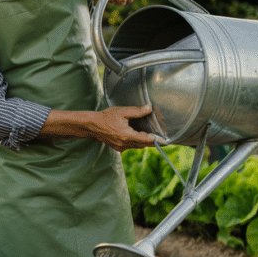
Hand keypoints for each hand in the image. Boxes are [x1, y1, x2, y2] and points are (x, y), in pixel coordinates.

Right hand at [40, 106, 157, 151]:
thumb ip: (137, 111)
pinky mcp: (118, 148)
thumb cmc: (106, 117)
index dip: (157, 140)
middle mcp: (125, 144)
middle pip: (144, 145)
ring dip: (144, 141)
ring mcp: (121, 147)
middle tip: (161, 137)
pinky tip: (136, 135)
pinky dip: (136, 142)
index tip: (166, 140)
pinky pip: (131, 146)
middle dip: (152, 141)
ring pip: (137, 146)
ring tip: (151, 135)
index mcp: (127, 136)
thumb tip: (149, 108)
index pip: (147, 140)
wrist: (92, 126)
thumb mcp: (122, 111)